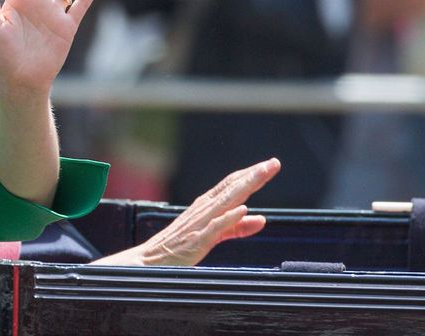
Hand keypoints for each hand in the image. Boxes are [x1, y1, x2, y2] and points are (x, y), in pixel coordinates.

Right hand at [95, 158, 279, 266]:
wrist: (149, 261)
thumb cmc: (179, 246)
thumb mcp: (214, 235)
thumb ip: (236, 227)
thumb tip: (261, 219)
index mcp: (208, 205)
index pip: (233, 184)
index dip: (253, 174)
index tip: (272, 165)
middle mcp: (205, 209)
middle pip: (232, 187)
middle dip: (254, 174)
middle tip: (274, 163)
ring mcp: (201, 223)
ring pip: (226, 201)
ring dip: (245, 187)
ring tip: (262, 175)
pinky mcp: (197, 240)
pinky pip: (215, 227)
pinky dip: (228, 217)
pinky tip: (242, 209)